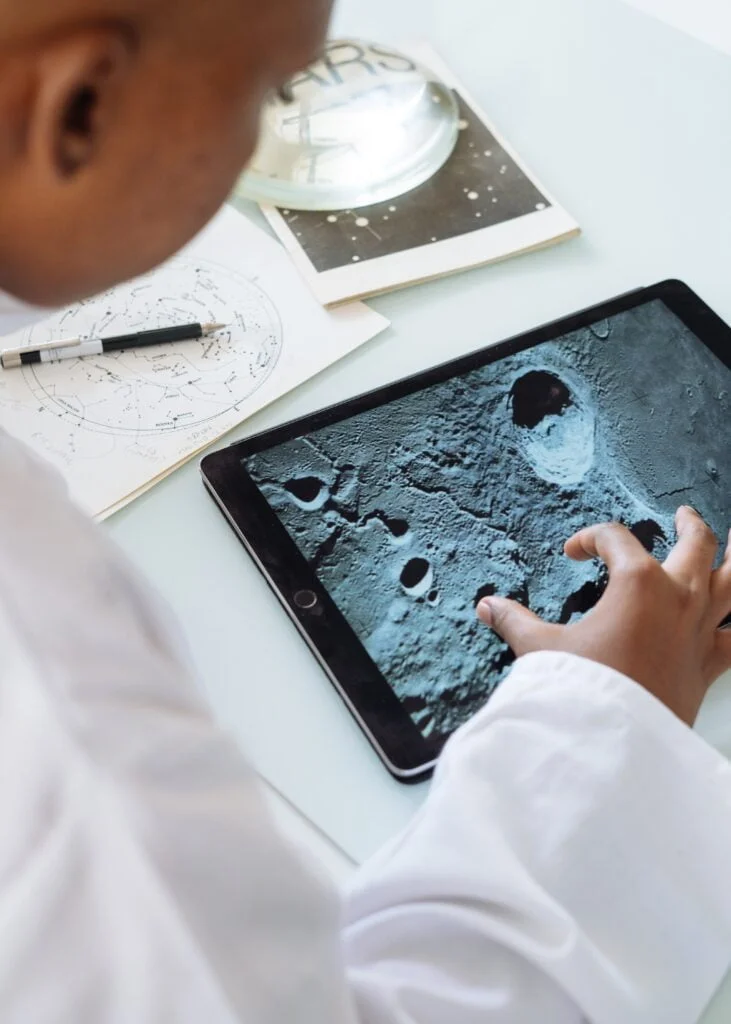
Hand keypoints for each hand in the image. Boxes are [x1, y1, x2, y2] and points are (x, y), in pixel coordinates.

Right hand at [477, 507, 730, 725]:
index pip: (615, 539)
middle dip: (689, 524)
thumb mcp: (539, 649)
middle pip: (696, 543)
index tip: (574, 553)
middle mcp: (677, 597)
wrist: (613, 742)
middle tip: (682, 515)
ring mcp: (699, 629)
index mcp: (638, 582)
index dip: (590, 539)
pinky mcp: (708, 664)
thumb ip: (515, 621)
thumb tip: (489, 607)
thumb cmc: (582, 690)